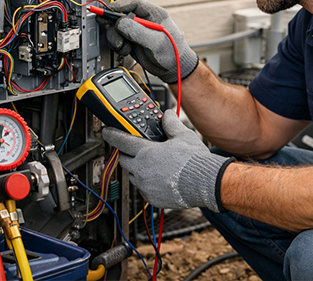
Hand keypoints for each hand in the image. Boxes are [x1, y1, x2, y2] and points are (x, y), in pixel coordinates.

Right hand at [99, 0, 198, 83]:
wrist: (173, 69)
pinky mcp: (132, 40)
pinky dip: (119, 46)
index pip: (134, 3)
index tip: (107, 10)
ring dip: (116, 38)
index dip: (118, 5)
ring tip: (125, 47)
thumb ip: (138, 32)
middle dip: (115, 26)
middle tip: (115, 35)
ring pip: (117, 28)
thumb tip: (120, 23)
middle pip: (121, 15)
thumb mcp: (155, 42)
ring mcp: (137, 31)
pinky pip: (119, 39)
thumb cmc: (172, 53)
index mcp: (154, 14)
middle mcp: (144, 20)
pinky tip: (126, 51)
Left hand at [101, 110, 233, 211]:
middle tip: (135, 149)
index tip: (107, 131)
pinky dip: (148, 183)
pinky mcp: (152, 198)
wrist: (205, 182)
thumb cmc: (194, 160)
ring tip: (153, 164)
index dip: (112, 134)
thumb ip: (170, 124)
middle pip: (124, 159)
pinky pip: (143, 189)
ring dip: (138, 169)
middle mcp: (141, 169)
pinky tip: (160, 178)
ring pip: (133, 175)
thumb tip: (167, 115)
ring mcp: (145, 185)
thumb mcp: (182, 135)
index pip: (121, 140)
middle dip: (126, 153)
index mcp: (146, 152)